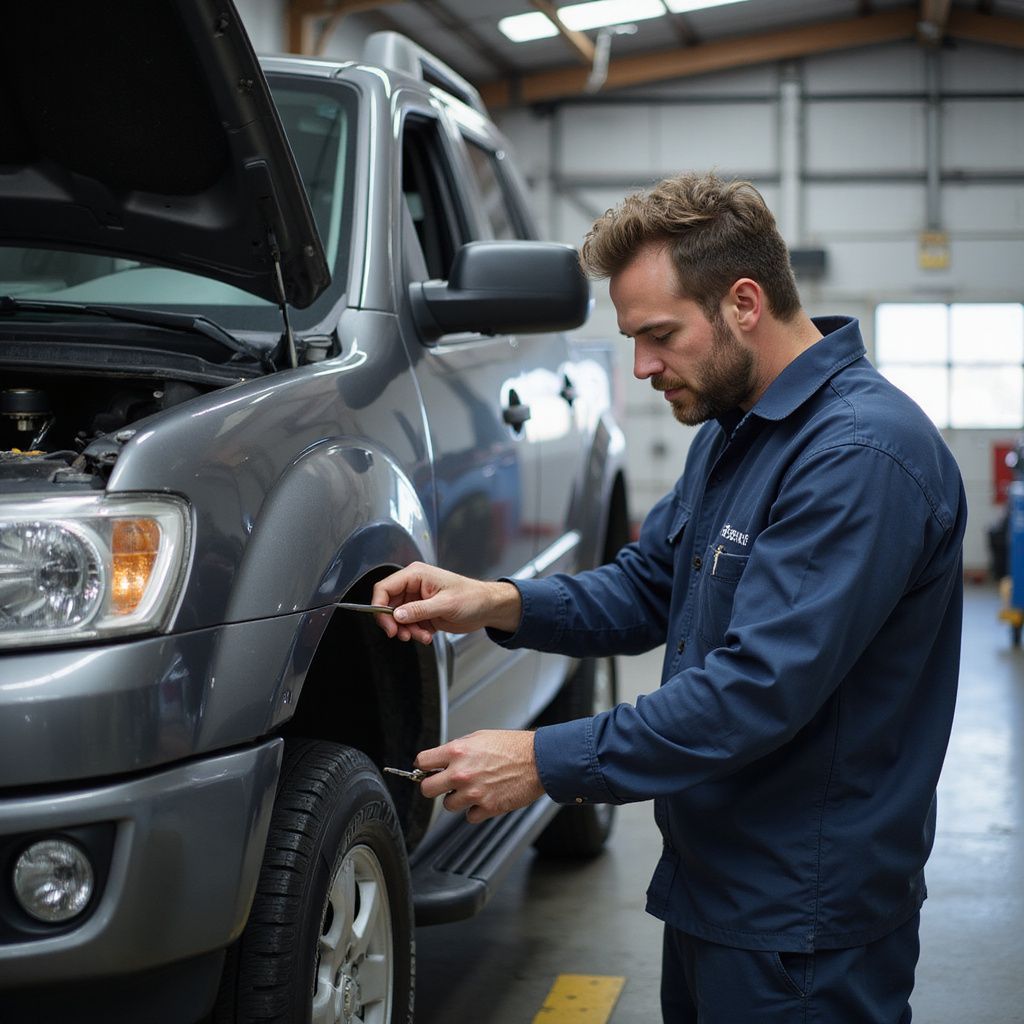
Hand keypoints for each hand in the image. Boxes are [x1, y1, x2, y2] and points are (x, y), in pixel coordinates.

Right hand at [371, 562, 521, 643]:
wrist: (486, 608)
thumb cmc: (471, 597)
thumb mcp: (445, 604)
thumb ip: (419, 610)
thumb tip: (397, 615)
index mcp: (416, 575)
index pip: (385, 588)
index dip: (379, 606)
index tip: (386, 624)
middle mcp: (413, 586)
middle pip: (388, 605)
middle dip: (394, 623)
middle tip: (402, 635)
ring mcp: (417, 600)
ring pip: (398, 618)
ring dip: (407, 631)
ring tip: (422, 636)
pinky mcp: (422, 613)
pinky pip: (408, 625)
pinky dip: (414, 633)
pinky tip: (427, 636)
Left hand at [415, 730, 544, 823]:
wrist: (539, 760)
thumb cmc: (513, 747)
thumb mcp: (480, 737)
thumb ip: (457, 749)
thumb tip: (441, 759)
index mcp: (458, 752)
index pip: (423, 761)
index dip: (423, 765)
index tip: (427, 769)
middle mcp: (461, 773)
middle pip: (427, 789)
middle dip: (433, 786)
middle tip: (443, 784)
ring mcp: (473, 793)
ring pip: (448, 805)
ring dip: (458, 799)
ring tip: (473, 788)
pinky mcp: (487, 808)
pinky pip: (469, 816)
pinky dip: (476, 810)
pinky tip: (486, 797)